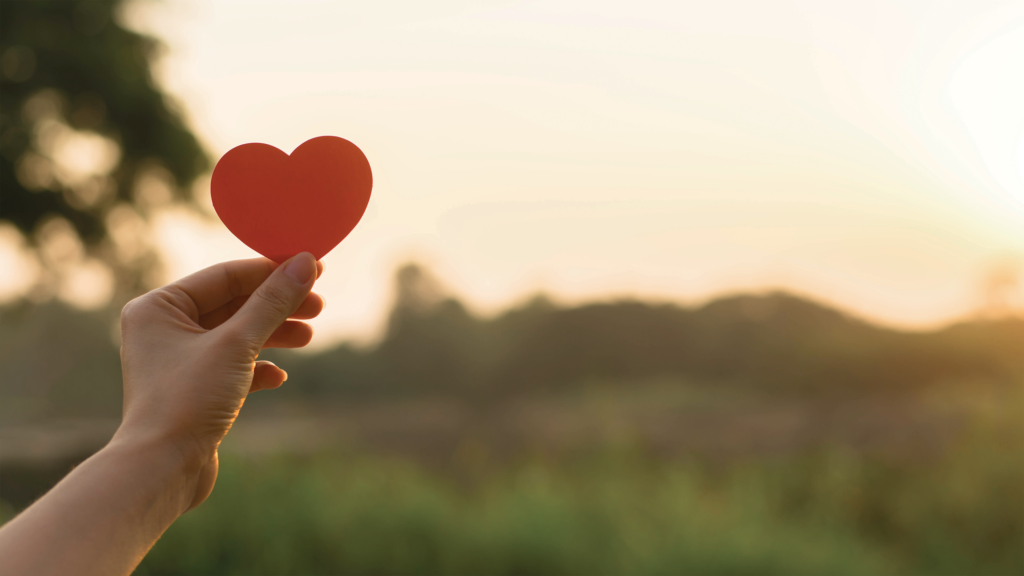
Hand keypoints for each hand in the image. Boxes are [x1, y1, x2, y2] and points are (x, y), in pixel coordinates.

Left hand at [114, 253, 323, 508]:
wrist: (162, 470)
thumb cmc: (187, 400)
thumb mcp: (237, 344)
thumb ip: (273, 302)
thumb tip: (305, 264)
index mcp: (159, 307)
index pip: (226, 277)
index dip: (272, 271)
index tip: (313, 269)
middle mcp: (163, 330)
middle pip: (233, 305)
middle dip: (277, 306)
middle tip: (318, 306)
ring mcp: (178, 362)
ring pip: (236, 336)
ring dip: (274, 335)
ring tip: (308, 338)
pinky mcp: (193, 391)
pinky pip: (232, 367)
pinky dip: (257, 368)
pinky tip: (279, 378)